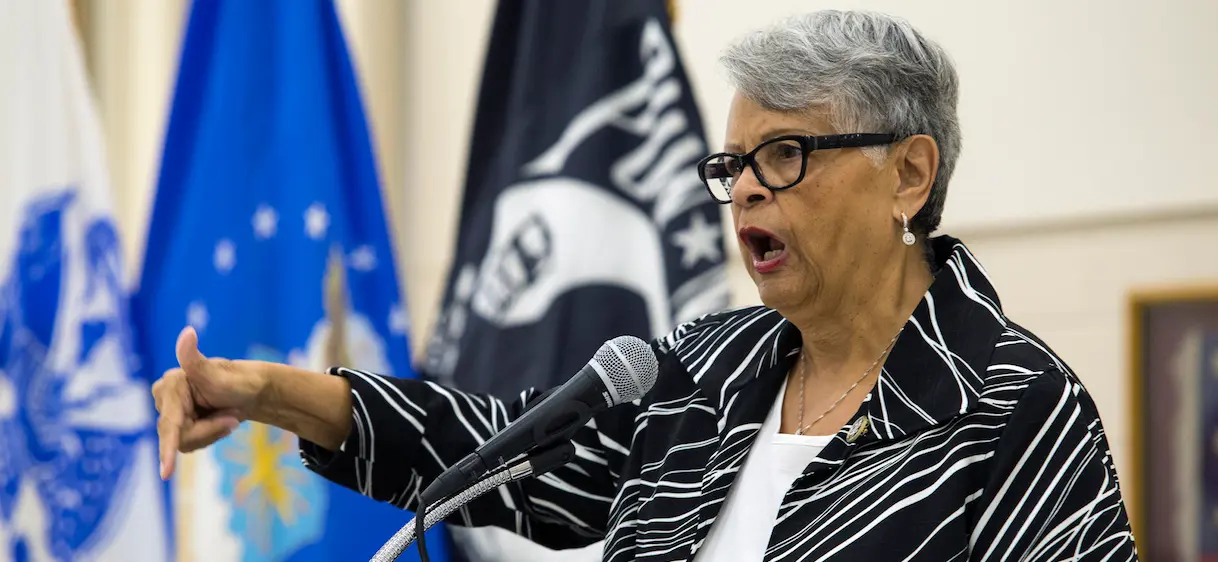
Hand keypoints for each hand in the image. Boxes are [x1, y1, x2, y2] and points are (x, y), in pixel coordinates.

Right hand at [152, 326, 268, 479]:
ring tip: (229, 416)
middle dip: (210, 431)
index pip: (170, 424)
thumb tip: (187, 332)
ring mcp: (170, 413)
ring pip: (184, 443)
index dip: (167, 448)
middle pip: (179, 437)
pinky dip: (210, 436)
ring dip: (212, 433)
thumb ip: (196, 359)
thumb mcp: (219, 373)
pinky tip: (221, 422)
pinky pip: (188, 445)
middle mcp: (164, 398)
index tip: (166, 474)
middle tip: (234, 418)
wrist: (252, 392)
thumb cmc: (239, 380)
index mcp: (171, 385)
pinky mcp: (178, 424)